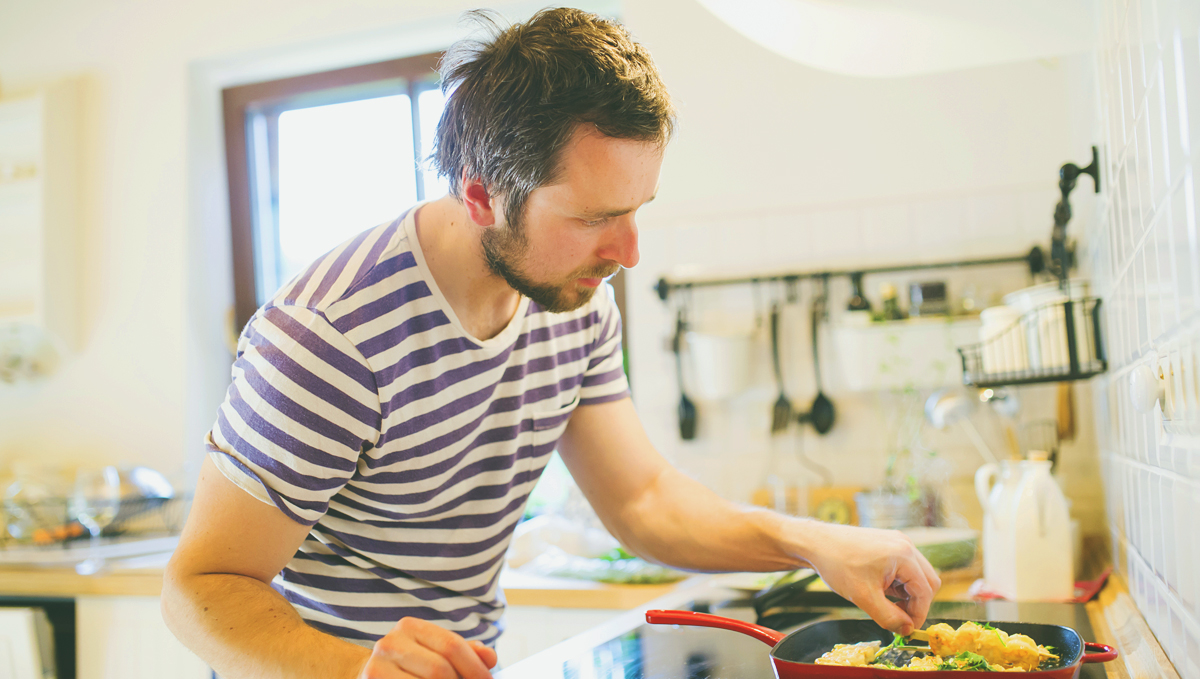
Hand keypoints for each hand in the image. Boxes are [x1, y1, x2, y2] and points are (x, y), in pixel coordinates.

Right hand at [356, 617, 497, 678]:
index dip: (475, 667)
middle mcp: (390, 643)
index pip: (451, 645)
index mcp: (410, 627)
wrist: (370, 676)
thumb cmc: (410, 666)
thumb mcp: (435, 652)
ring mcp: (377, 667)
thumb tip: (489, 656)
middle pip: (439, 669)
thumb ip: (463, 652)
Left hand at [800, 522, 940, 635]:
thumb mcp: (864, 597)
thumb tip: (906, 630)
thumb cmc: (838, 565)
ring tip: (885, 602)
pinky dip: (899, 583)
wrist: (816, 543)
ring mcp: (898, 542)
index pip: (925, 591)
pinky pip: (905, 567)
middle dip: (917, 604)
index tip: (907, 630)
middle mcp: (905, 545)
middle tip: (899, 619)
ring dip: (907, 594)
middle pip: (928, 581)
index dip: (919, 614)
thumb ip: (889, 617)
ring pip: (917, 575)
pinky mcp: (889, 543)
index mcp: (904, 555)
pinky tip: (881, 589)